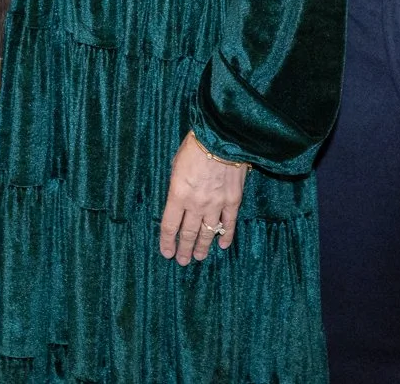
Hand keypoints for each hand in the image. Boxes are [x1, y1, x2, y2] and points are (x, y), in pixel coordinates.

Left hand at [157, 132, 247, 264]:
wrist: (222, 139)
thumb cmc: (194, 148)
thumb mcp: (176, 166)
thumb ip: (176, 187)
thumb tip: (177, 201)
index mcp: (177, 194)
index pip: (170, 226)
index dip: (168, 242)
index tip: (167, 253)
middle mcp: (195, 204)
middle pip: (188, 233)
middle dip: (184, 249)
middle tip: (183, 261)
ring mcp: (215, 204)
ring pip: (208, 232)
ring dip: (203, 247)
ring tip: (199, 257)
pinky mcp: (232, 201)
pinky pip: (229, 224)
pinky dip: (225, 236)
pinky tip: (222, 245)